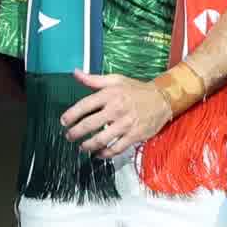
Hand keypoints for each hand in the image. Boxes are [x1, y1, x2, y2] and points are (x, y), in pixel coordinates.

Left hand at [60, 73, 176, 163]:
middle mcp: (116, 109)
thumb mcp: (116, 80)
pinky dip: (104, 154)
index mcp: (110, 94)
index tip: (63, 122)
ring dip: (87, 145)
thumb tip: (75, 72)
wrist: (163, 99)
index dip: (71, 115)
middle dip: (75, 133)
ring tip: (81, 147)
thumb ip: (94, 79)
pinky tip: (98, 154)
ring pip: (101, 139)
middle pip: (90, 124)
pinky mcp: (134, 135)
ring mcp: (126, 123)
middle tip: (69, 136)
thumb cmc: (137, 90)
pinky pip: (116, 149)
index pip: (85, 105)